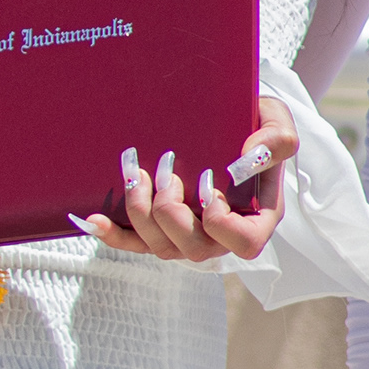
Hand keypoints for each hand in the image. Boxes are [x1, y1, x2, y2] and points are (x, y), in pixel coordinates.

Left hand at [73, 94, 298, 263]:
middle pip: (194, 249)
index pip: (244, 244)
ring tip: (135, 171)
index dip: (221, 223)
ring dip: (140, 211)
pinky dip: (112, 234)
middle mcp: (220, 235)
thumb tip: (246, 160)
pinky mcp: (157, 229)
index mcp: (255, 217)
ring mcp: (186, 235)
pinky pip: (133, 244)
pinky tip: (92, 218)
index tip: (207, 184)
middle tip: (166, 166)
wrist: (223, 118)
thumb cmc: (254, 123)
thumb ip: (277, 140)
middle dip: (171, 210)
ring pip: (160, 247)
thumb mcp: (276, 121)